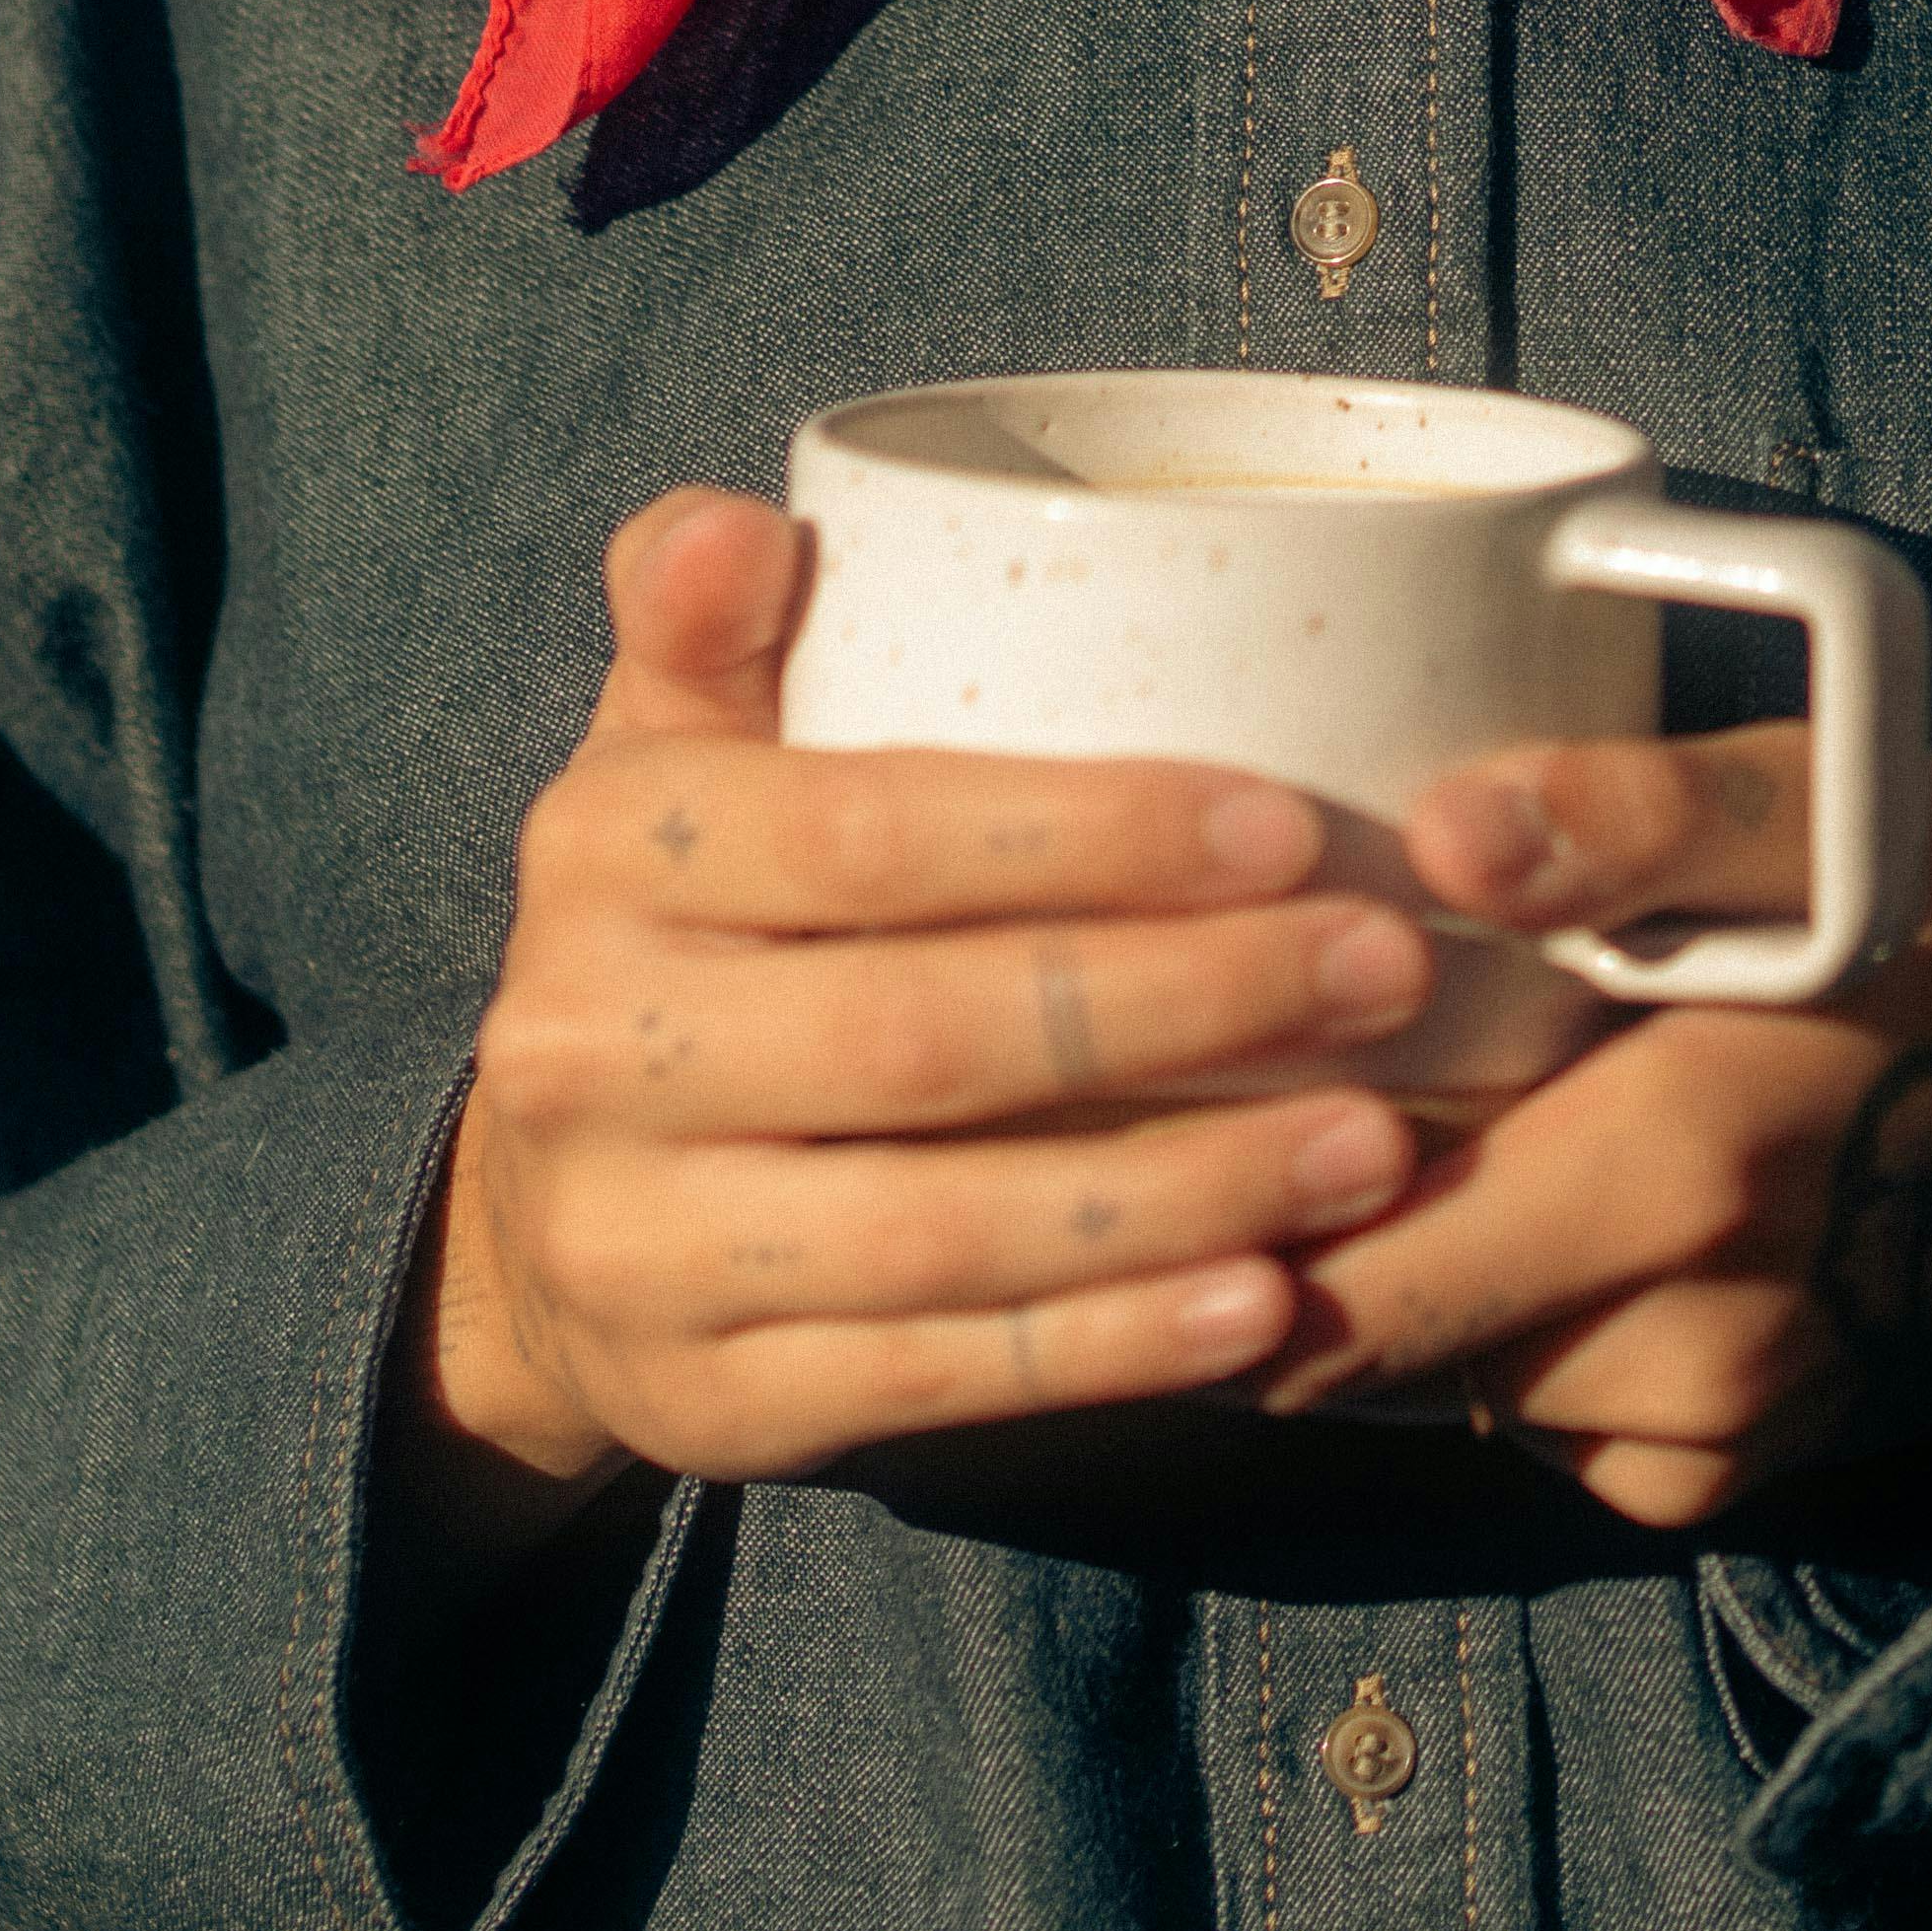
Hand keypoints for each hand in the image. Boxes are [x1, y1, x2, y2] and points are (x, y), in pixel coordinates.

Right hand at [386, 489, 1466, 1570]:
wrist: (541, 1228)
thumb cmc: (696, 930)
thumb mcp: (670, 756)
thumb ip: (708, 622)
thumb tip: (751, 523)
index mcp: (606, 853)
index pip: (866, 835)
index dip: (1089, 836)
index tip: (1294, 823)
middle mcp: (589, 1053)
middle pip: (925, 1035)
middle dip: (1185, 1004)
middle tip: (1390, 969)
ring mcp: (638, 1248)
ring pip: (946, 1228)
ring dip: (1187, 1191)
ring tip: (1376, 1144)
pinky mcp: (707, 1407)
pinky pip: (938, 1378)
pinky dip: (1113, 1347)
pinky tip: (1265, 1300)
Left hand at [1260, 730, 1931, 1529]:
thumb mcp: (1830, 810)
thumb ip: (1635, 809)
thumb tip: (1445, 830)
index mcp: (1672, 1164)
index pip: (1327, 1254)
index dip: (1199, 1194)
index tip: (1133, 1101)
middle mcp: (1681, 1337)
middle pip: (1348, 1345)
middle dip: (1254, 1252)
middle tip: (1185, 1128)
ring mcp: (1708, 1424)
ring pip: (1434, 1379)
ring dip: (1376, 1286)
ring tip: (1357, 1145)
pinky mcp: (1732, 1471)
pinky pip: (1539, 1415)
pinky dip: (1492, 1333)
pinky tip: (1517, 1216)